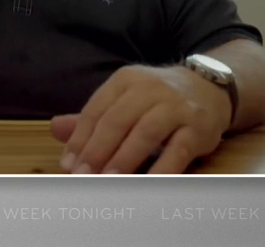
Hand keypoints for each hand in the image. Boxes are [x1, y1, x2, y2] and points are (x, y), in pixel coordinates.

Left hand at [50, 64, 229, 173]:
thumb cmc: (157, 99)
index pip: (96, 110)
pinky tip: (146, 183)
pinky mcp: (197, 127)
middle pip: (117, 120)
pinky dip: (161, 168)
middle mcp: (150, 88)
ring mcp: (176, 107)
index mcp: (126, 80)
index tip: (67, 164)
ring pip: (145, 133)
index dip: (79, 139)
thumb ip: (92, 116)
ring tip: (107, 179)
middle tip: (82, 175)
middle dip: (96, 150)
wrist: (209, 87)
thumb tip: (55, 128)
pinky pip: (177, 150)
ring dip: (123, 158)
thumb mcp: (124, 98)